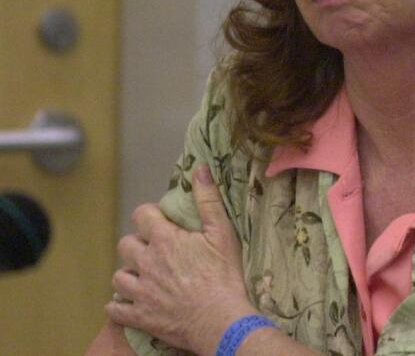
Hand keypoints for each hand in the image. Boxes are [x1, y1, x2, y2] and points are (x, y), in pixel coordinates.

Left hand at [106, 165, 253, 354]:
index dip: (149, 215)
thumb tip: (200, 169)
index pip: (141, 215)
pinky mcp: (138, 316)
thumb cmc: (224, 276)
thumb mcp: (223, 233)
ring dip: (128, 275)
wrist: (220, 320)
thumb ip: (208, 200)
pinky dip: (119, 305)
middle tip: (155, 251)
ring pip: (118, 277)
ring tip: (144, 277)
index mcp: (164, 240)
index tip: (160, 221)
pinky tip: (130, 303)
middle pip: (125, 245)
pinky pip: (114, 309)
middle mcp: (146, 263)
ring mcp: (139, 291)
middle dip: (137, 245)